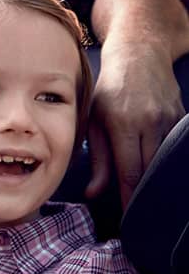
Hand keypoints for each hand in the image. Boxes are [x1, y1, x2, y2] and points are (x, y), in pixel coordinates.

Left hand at [85, 42, 183, 206]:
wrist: (140, 54)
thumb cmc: (109, 89)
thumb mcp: (94, 120)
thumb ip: (96, 159)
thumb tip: (93, 194)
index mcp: (123, 123)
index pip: (130, 172)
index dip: (129, 199)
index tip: (128, 219)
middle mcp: (149, 121)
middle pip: (150, 171)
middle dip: (144, 195)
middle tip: (138, 217)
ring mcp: (170, 119)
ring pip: (165, 162)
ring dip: (155, 181)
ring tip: (147, 199)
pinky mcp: (182, 117)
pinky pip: (175, 149)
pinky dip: (166, 163)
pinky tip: (158, 174)